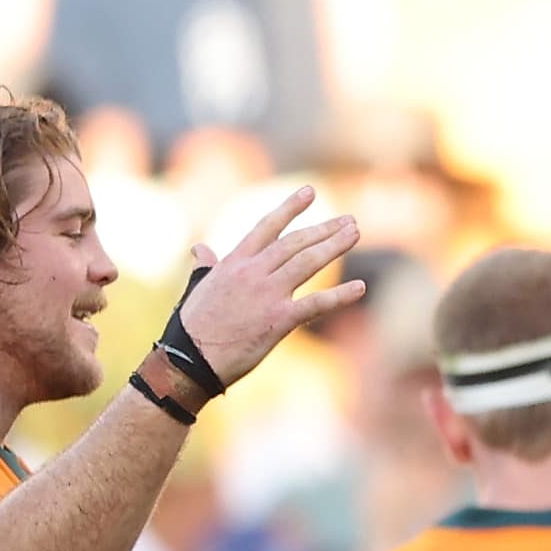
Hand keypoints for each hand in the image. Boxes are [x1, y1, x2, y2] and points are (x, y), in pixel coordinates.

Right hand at [176, 187, 366, 390]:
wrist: (189, 359)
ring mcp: (266, 294)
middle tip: (350, 220)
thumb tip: (201, 249)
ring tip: (355, 233)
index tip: (310, 191)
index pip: (267, 226)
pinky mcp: (277, 320)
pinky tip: (361, 287)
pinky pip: (315, 304)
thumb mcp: (198, 287)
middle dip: (324, 228)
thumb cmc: (193, 326)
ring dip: (334, 246)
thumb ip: (206, 266)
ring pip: (306, 262)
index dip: (290, 208)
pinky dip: (340, 295)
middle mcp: (252, 272)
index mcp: (233, 262)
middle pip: (294, 242)